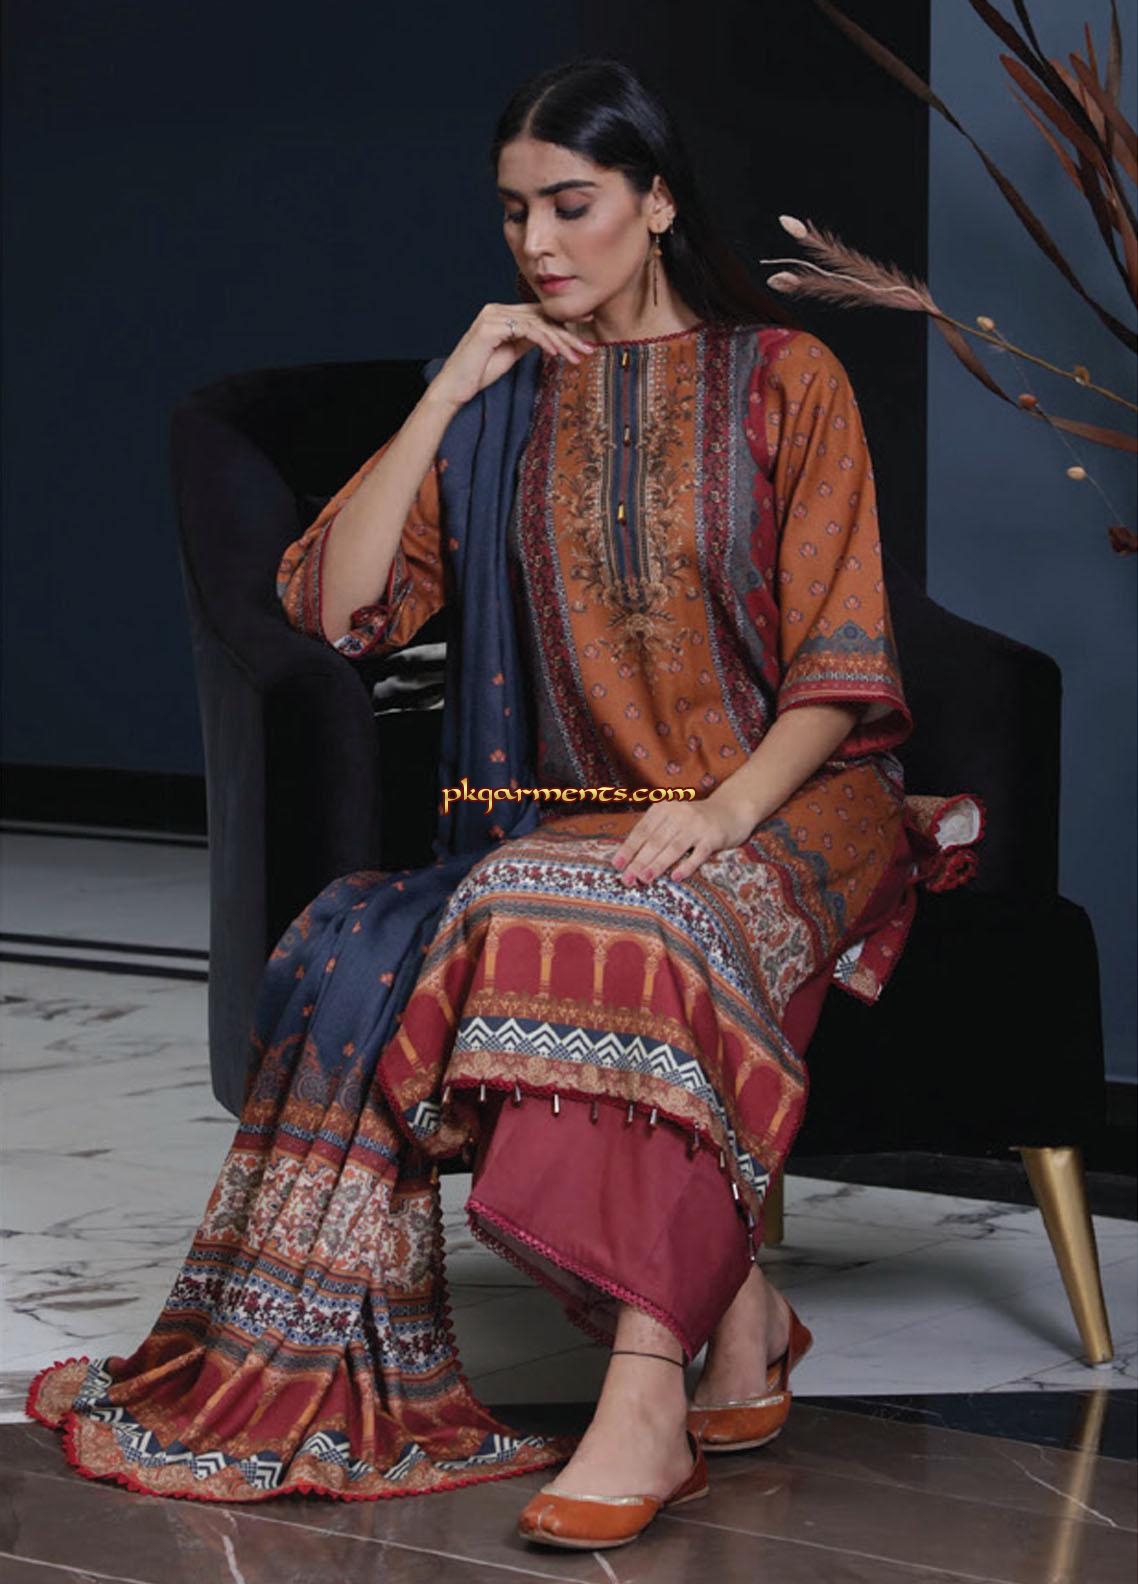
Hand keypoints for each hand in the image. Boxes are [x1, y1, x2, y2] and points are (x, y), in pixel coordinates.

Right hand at [427, 302, 596, 409]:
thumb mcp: (509, 354)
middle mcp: (496, 310)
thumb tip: (548, 336)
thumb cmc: (478, 374)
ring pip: (537, 324)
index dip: (563, 324)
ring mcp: (492, 316)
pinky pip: (526, 331)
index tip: (585, 333)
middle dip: (568, 334)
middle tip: (588, 348)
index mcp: (501, 314)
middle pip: (540, 318)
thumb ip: (526, 341)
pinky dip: (544, 341)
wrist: (453, 389)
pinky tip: (556, 353)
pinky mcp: (490, 327)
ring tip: (577, 356)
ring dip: (561, 341)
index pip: (538, 314)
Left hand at [610, 787, 758, 886]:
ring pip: (673, 848)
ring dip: (658, 864)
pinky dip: (687, 866)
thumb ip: (654, 832)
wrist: (732, 809)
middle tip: (626, 879)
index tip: (617, 865)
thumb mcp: (672, 818)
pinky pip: (698, 854)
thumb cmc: (695, 820)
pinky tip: (676, 877)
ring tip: (644, 878)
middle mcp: (679, 814)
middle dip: (639, 861)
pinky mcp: (713, 837)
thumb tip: (629, 858)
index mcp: (664, 808)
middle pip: (655, 841)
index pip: (642, 830)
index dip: (629, 848)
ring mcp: (697, 825)